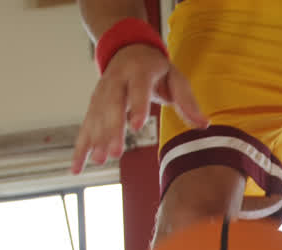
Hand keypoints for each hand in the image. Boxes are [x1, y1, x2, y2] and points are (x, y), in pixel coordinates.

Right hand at [71, 44, 208, 173]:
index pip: (137, 89)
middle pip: (112, 105)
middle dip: (112, 130)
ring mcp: (102, 93)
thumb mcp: (176, 78)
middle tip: (115, 153)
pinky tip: (78, 167)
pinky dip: (81, 147)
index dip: (137, 106)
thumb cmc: (157, 69)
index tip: (136, 126)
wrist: (129, 50)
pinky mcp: (93, 105)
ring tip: (100, 160)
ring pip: (97, 117)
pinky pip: (85, 127)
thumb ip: (188, 102)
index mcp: (139, 71)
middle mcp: (116, 81)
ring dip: (96, 139)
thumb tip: (204, 124)